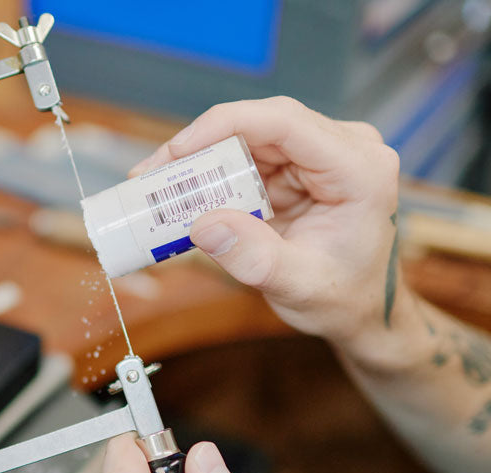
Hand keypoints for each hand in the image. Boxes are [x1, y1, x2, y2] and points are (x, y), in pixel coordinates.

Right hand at [131, 97, 403, 356]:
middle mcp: (344, 149)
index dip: (223, 126)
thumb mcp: (299, 286)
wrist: (363, 310)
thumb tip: (203, 224)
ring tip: (156, 188)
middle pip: (259, 125)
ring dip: (200, 162)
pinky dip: (211, 177)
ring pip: (247, 139)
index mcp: (359, 169)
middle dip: (200, 148)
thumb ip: (254, 257)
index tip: (176, 152)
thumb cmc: (344, 299)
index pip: (285, 121)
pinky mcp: (300, 167)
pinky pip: (246, 159)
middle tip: (150, 176)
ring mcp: (321, 155)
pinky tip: (182, 195)